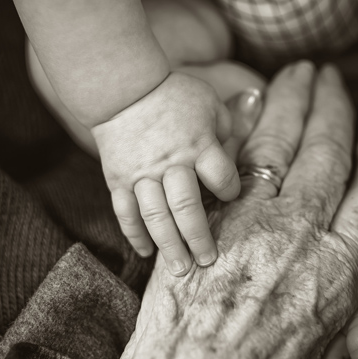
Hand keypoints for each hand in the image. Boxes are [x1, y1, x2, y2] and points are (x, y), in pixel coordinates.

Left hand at [65, 62, 357, 358]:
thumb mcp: (316, 355)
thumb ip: (327, 301)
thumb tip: (325, 277)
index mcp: (347, 273)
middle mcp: (308, 238)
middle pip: (332, 153)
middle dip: (334, 107)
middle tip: (333, 76)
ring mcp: (254, 224)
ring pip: (283, 145)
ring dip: (292, 101)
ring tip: (299, 73)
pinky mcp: (206, 221)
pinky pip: (232, 161)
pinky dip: (242, 127)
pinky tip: (248, 105)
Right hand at [93, 72, 241, 275]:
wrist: (122, 88)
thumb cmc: (173, 94)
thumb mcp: (209, 103)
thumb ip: (227, 130)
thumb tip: (238, 155)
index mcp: (198, 145)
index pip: (221, 178)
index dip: (230, 191)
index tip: (230, 196)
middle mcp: (171, 163)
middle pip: (187, 207)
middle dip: (199, 237)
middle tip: (208, 262)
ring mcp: (142, 174)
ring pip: (156, 216)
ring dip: (168, 246)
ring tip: (179, 270)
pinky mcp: (119, 180)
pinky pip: (126, 213)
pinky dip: (135, 235)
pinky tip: (146, 253)